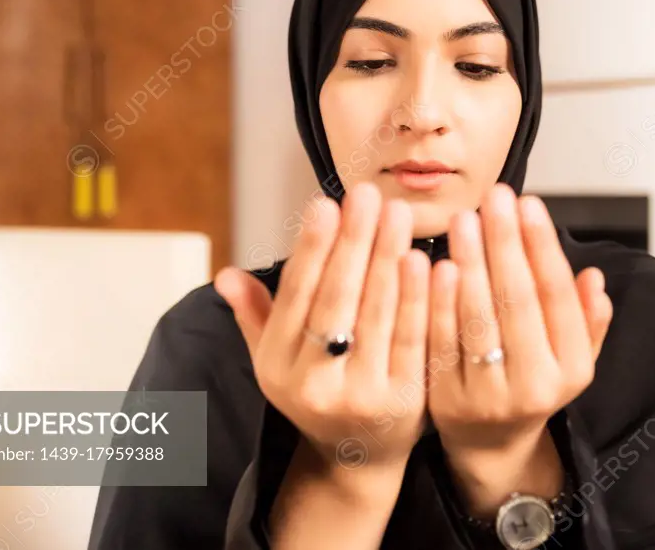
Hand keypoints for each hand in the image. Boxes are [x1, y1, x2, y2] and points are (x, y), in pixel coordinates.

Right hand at [215, 182, 430, 495]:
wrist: (357, 459)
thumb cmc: (319, 391)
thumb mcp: (277, 359)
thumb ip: (256, 314)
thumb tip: (226, 274)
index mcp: (276, 366)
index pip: (295, 296)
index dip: (311, 249)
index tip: (325, 203)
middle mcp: (313, 383)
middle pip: (336, 300)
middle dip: (352, 242)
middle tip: (366, 195)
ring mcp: (361, 395)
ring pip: (376, 315)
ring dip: (387, 259)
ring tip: (397, 214)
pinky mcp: (405, 401)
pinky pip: (413, 340)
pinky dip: (419, 299)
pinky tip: (428, 261)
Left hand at [427, 183, 611, 463]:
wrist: (489, 444)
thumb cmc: (530, 382)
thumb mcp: (572, 357)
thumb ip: (586, 319)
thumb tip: (593, 278)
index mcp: (572, 368)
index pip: (557, 296)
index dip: (541, 246)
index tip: (529, 202)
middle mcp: (535, 385)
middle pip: (518, 302)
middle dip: (505, 244)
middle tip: (494, 197)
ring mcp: (489, 396)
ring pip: (479, 319)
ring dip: (471, 264)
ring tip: (465, 219)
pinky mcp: (447, 400)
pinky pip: (441, 342)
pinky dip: (439, 303)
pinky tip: (436, 265)